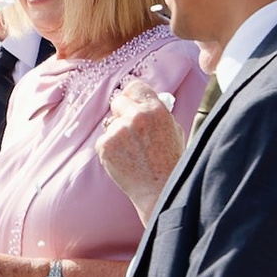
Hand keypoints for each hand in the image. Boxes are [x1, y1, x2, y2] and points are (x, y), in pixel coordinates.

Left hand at [95, 76, 188, 225]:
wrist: (159, 189)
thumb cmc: (169, 161)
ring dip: (117, 133)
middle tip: (130, 129)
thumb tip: (143, 102)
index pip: (134, 87)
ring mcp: (118, 131)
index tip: (132, 103)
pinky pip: (103, 140)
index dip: (133, 96)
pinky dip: (110, 148)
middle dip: (122, 113)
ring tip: (132, 151)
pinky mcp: (105, 146)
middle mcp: (136, 116)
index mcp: (156, 109)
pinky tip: (124, 159)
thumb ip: (157, 112)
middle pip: (118, 101)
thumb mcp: (173, 129)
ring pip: (110, 123)